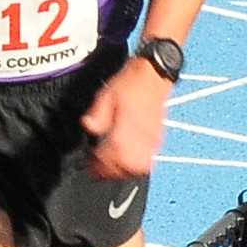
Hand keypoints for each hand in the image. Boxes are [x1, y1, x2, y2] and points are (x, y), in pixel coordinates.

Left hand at [80, 57, 168, 178]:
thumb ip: (97, 114)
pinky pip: (148, 160)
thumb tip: (89, 126)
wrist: (154, 74)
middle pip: (126, 168)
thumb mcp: (106, 95)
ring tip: (111, 166)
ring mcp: (151, 141)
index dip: (98, 165)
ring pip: (138, 168)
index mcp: (126, 130)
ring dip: (123, 171)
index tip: (90, 165)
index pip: (111, 157)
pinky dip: (135, 165)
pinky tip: (126, 159)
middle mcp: (141, 139)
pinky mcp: (157, 139)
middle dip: (110, 172)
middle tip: (98, 169)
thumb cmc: (131, 83)